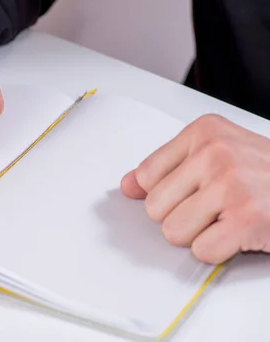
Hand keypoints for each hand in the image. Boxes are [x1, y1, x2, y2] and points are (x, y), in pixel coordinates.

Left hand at [121, 114, 269, 263]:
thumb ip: (168, 167)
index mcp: (204, 132)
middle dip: (182, 216)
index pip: (145, 176)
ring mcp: (232, 184)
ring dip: (200, 234)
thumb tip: (128, 186)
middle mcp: (215, 153)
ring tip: (227, 218)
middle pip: (154, 208)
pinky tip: (238, 233)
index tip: (190, 192)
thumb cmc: (267, 173)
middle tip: (215, 207)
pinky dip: (219, 251)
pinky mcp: (247, 218)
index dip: (165, 194)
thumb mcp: (217, 153)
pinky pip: (201, 250)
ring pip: (172, 231)